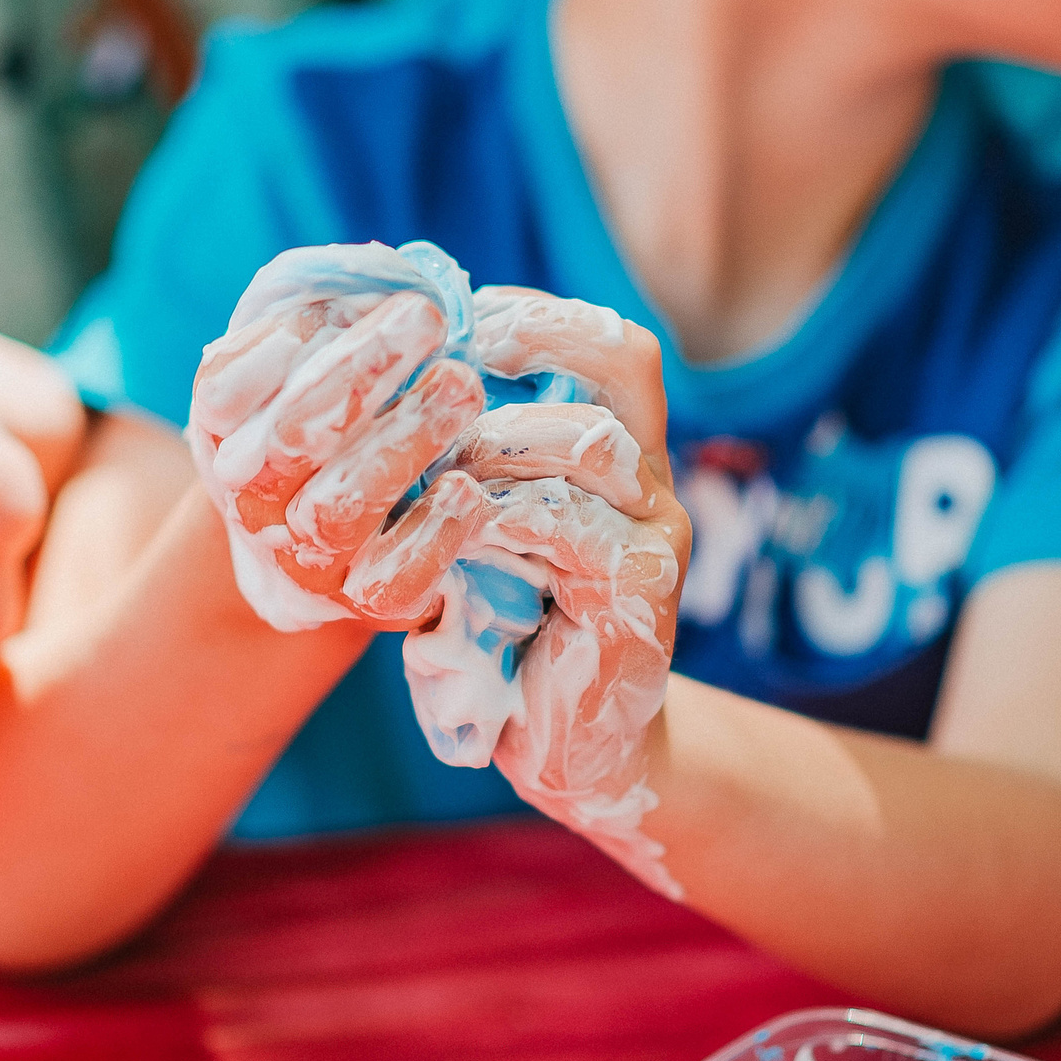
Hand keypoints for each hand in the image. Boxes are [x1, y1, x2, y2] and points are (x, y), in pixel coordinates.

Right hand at [188, 245, 486, 629]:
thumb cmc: (332, 420)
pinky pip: (390, 581)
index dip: (286, 341)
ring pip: (339, 507)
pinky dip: (431, 535)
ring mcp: (304, 554)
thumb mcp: (310, 361)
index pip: (227, 387)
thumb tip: (398, 273)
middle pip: (291, 437)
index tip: (349, 298)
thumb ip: (332, 317)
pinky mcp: (364, 598)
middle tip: (428, 317)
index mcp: (221, 429)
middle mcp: (251, 496)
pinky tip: (467, 489)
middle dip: (361, 371)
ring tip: (464, 385)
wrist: (329, 544)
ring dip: (404, 440)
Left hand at [378, 290, 690, 892]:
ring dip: (497, 441)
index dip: (544, 316)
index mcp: (623, 456)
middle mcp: (653, 485)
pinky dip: (502, 518)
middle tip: (446, 367)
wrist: (563, 744)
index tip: (464, 317)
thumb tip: (401, 376)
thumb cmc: (509, 627)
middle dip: (527, 350)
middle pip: (622, 369)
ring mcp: (658, 538)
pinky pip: (571, 525)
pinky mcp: (642, 594)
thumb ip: (471, 460)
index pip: (617, 346)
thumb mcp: (481, 525)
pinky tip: (457, 536)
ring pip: (589, 444)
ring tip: (440, 465)